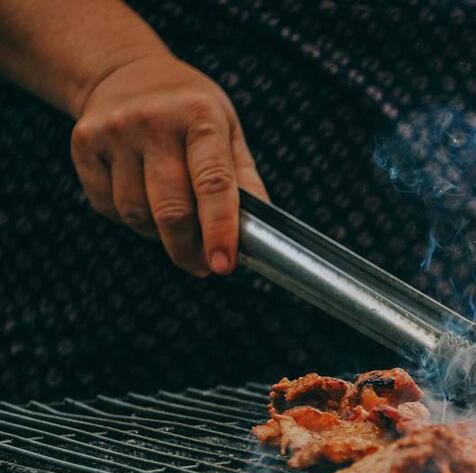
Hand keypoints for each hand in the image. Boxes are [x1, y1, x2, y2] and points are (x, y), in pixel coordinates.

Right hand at [70, 53, 267, 275]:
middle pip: (171, 210)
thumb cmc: (189, 110)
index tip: (223, 265)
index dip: (220, 231)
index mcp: (200, 116)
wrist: (125, 72)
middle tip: (203, 265)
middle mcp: (154, 122)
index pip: (213, 184)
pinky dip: (130, 219)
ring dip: (159, 235)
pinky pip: (109, 207)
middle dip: (188, 249)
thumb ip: (244, 180)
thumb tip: (258, 234)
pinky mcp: (84, 144)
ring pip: (137, 215)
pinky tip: (144, 201)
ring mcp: (114, 132)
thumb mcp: (229, 130)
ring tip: (175, 224)